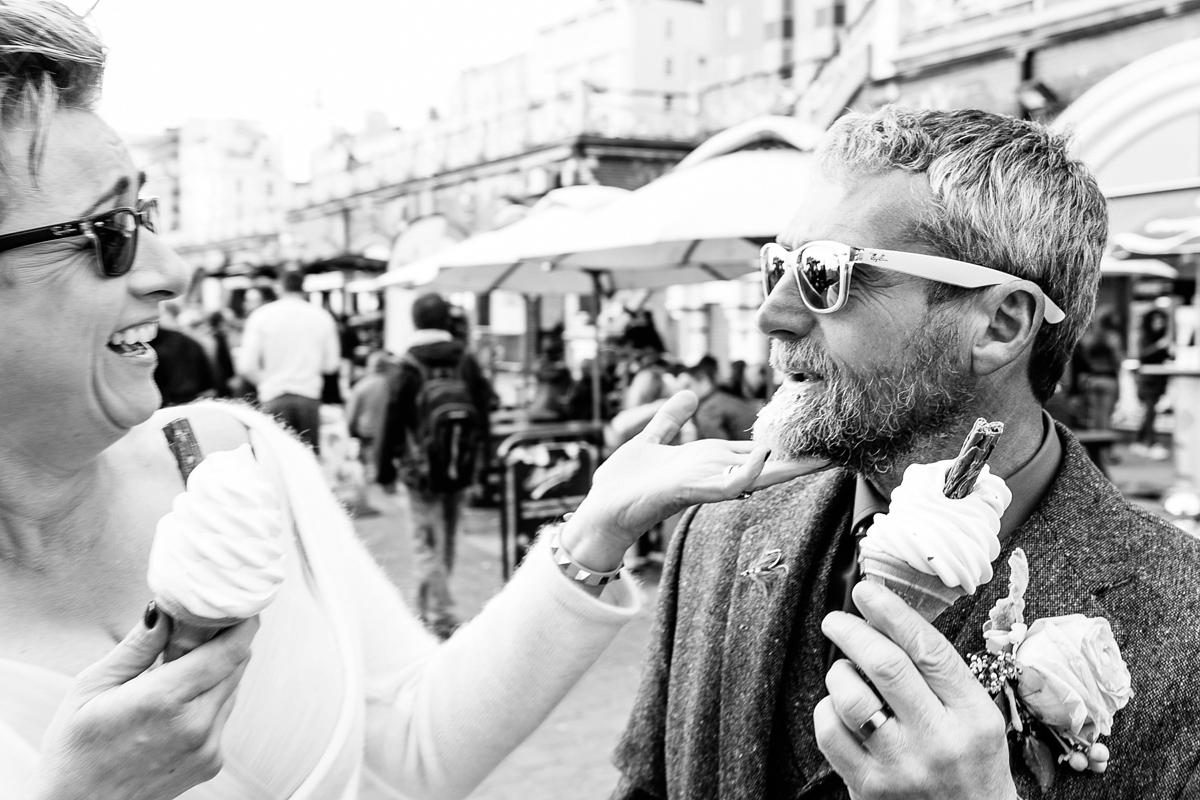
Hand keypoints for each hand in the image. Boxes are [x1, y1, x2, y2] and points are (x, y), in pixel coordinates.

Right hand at [32, 610, 258, 799]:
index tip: (237, 605)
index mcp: (165, 700)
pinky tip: (176, 706)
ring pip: (232, 689)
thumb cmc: (76, 750)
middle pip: (236, 665)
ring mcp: (207, 747)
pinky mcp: (211, 762)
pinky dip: (210, 700)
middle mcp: (196, 725)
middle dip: (223, 642)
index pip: (230, 651)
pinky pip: (223, 716)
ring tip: (176, 673)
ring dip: (216, 672)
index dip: (241, 622)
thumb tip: (166, 609)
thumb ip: (138, 646)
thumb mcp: (92, 687)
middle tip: (194, 633)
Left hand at [563, 391, 828, 569]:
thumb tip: (688, 393)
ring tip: (819, 459)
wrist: (599, 508)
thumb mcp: (650, 440)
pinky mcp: (687, 492)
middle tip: (839, 452)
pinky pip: (723, 486)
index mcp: (708, 460)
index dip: (786, 447)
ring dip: (785, 469)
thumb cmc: (624, 481)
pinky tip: (762, 459)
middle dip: (800, 461)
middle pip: (765, 464)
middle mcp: (711, 472)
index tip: (819, 441)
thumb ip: (670, 419)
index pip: (755, 451)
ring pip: (753, 475)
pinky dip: (744, 473)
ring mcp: (702, 483)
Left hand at [815, 582, 1018, 799]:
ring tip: (845, 671)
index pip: (927, 649)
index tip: (868, 592)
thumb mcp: (977, 717)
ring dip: (839, 672)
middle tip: (838, 620)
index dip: (891, 612)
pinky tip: (840, 708)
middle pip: (885, 665)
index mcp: (972, 716)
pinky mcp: (868, 787)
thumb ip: (940, 674)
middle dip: (852, 631)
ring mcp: (901, 766)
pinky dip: (827, 709)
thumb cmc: (972, 766)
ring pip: (850, 697)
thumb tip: (889, 620)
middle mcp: (938, 741)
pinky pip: (830, 733)